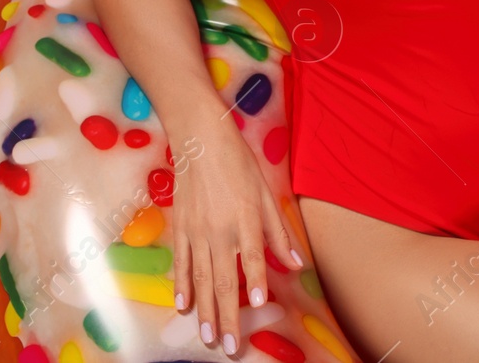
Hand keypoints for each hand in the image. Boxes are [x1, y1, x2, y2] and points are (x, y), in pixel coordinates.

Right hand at [166, 114, 302, 356]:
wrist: (198, 137)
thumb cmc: (237, 161)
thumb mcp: (266, 192)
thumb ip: (278, 231)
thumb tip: (297, 263)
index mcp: (245, 219)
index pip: (253, 257)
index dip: (257, 280)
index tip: (258, 303)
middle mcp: (219, 230)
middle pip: (224, 280)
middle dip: (226, 317)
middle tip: (228, 346)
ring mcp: (197, 231)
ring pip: (201, 279)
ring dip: (204, 311)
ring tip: (207, 337)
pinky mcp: (181, 227)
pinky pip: (182, 263)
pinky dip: (182, 286)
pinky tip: (183, 305)